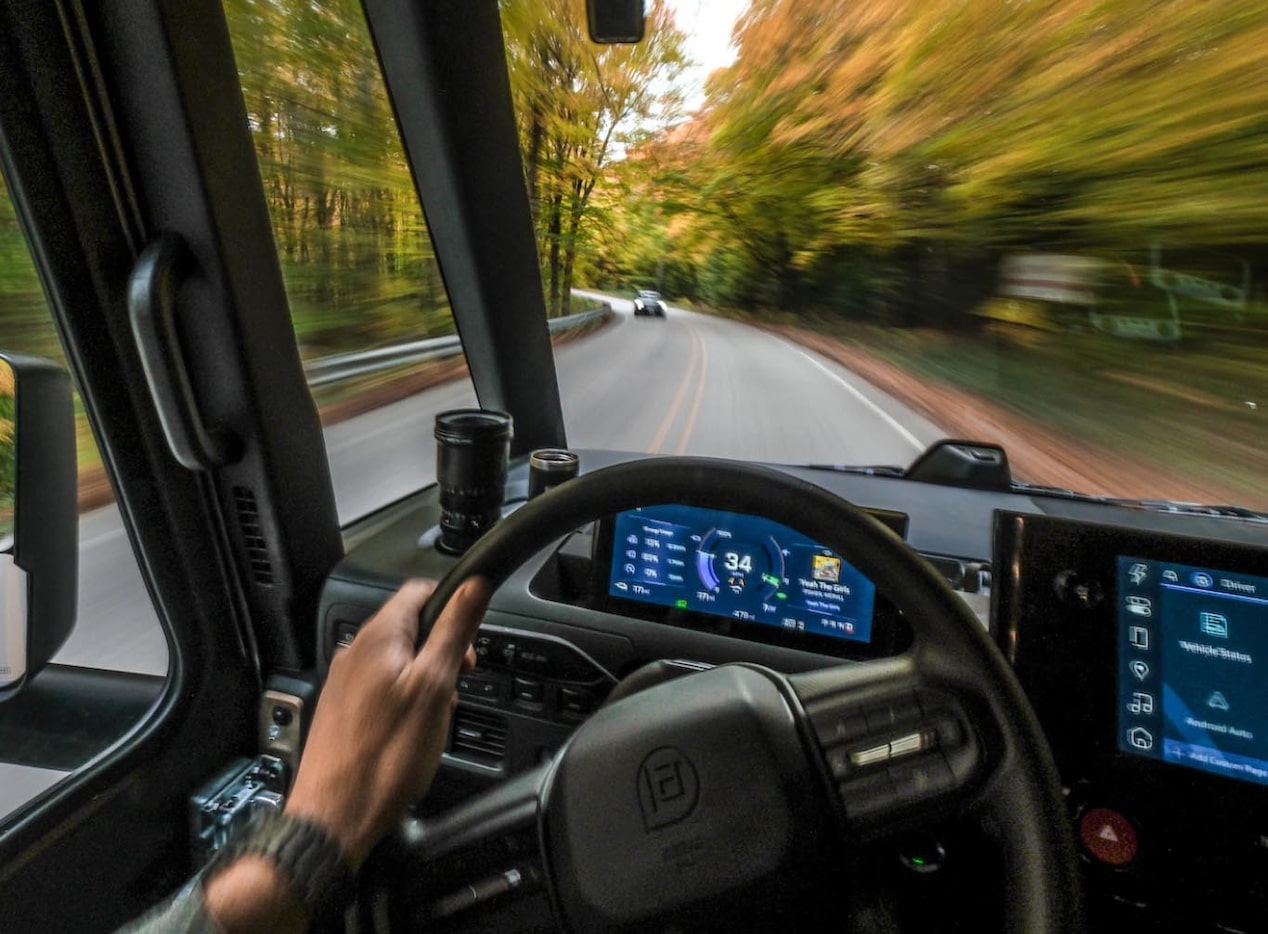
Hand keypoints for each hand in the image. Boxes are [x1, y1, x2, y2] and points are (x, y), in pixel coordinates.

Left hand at [283, 576, 491, 865]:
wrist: (336, 815)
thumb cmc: (387, 755)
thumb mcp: (434, 686)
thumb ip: (453, 631)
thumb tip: (473, 585)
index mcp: (378, 636)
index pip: (421, 591)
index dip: (453, 606)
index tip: (469, 639)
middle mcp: (356, 652)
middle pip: (412, 627)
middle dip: (443, 649)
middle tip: (458, 683)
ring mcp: (346, 681)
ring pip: (400, 660)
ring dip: (427, 678)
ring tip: (436, 713)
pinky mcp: (343, 709)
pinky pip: (384, 688)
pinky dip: (406, 699)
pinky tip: (413, 730)